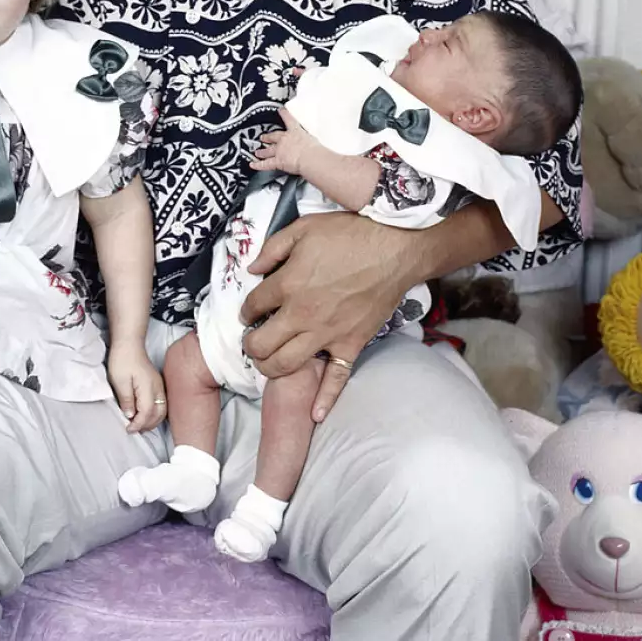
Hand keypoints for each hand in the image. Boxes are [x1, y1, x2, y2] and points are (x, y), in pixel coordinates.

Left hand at [107, 339, 166, 432]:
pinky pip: (161, 404)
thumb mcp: (119, 381)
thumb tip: (130, 416)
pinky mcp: (157, 384)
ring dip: (152, 421)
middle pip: (158, 414)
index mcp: (148, 387)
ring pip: (162, 410)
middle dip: (146, 425)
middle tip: (133, 429)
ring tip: (139, 425)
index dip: (138, 424)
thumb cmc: (122, 360)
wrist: (129, 344)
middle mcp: (157, 388)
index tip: (128, 429)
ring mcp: (159, 386)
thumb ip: (126, 399)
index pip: (147, 412)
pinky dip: (155, 414)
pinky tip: (146, 415)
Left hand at [240, 213, 412, 420]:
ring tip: (268, 361)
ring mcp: (327, 334)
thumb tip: (252, 269)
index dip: (246, 310)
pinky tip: (315, 414)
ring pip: (287, 365)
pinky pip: (336, 378)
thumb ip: (272, 248)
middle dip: (251, 345)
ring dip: (270, 368)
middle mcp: (302, 315)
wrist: (394, 247)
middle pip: (262, 345)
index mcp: (287, 284)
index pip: (252, 307)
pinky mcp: (351, 344)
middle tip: (253, 340)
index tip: (250, 311)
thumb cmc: (348, 234)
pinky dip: (325, 399)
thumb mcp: (302, 228)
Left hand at [251, 107, 313, 174]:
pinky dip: (258, 165)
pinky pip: (266, 164)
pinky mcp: (277, 161)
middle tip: (263, 137)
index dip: (284, 114)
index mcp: (295, 132)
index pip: (289, 120)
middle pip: (274, 136)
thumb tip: (314, 144)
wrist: (310, 157)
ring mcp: (279, 150)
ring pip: (268, 151)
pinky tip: (253, 165)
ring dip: (262, 152)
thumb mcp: (314, 140)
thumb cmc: (314, 149)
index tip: (281, 110)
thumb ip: (310, 140)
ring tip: (258, 152)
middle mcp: (285, 140)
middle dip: (268, 137)